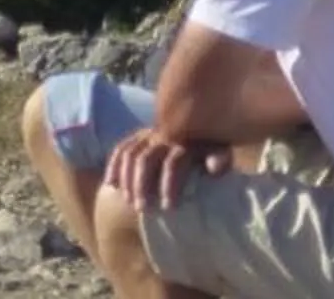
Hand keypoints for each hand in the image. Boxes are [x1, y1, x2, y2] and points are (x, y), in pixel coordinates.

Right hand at [101, 125, 232, 213]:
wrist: (202, 124)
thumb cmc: (212, 146)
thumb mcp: (221, 150)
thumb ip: (220, 158)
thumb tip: (213, 168)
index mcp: (185, 140)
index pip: (173, 161)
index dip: (170, 185)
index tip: (169, 208)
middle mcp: (164, 135)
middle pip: (146, 159)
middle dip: (142, 185)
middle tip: (142, 209)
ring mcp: (149, 134)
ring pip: (130, 154)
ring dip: (128, 180)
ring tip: (130, 203)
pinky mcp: (139, 137)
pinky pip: (121, 148)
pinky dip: (114, 165)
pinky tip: (112, 185)